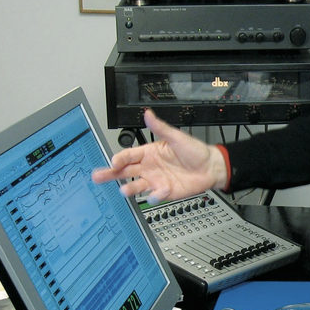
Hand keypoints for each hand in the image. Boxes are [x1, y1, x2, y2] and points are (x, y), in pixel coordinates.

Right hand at [91, 108, 227, 201]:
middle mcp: (149, 167)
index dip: (119, 158)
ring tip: (124, 190)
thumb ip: (160, 127)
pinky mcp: (165, 191)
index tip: (114, 161)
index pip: (128, 155)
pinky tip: (156, 194)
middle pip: (125, 171)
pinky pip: (156, 195)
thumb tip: (148, 113)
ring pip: (136, 185)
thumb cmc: (195, 151)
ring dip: (129, 188)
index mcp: (149, 152)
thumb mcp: (176, 137)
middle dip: (111, 174)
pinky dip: (155, 196)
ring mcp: (156, 180)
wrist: (211, 167)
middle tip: (98, 177)